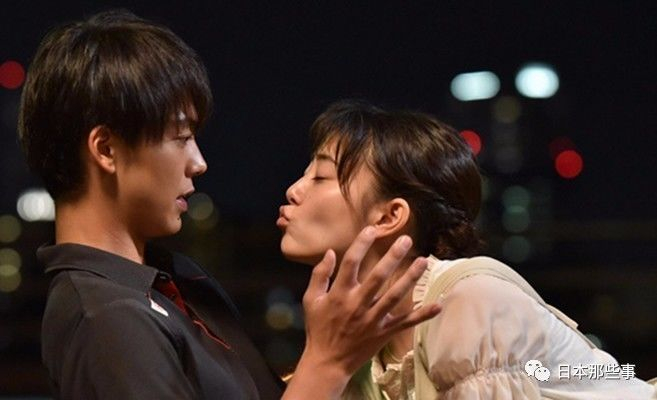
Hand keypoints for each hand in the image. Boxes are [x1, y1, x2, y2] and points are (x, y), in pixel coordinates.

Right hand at [283, 226, 440, 398]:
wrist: (327, 362)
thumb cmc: (319, 327)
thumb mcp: (311, 300)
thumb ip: (320, 275)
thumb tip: (331, 252)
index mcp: (339, 294)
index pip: (351, 263)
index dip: (361, 244)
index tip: (372, 229)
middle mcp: (358, 304)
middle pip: (378, 277)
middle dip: (393, 257)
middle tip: (406, 240)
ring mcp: (373, 319)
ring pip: (395, 296)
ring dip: (410, 278)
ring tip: (423, 261)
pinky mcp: (384, 333)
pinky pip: (406, 322)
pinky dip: (422, 315)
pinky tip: (438, 304)